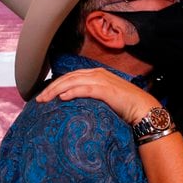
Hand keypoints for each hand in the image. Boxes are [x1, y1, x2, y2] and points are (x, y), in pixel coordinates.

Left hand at [36, 68, 159, 124]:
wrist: (143, 108)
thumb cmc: (126, 106)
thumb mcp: (106, 97)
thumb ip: (93, 95)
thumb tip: (77, 103)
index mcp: (97, 73)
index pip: (71, 76)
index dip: (56, 84)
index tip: (45, 94)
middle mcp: (98, 74)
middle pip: (68, 77)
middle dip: (51, 87)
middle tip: (39, 98)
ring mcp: (102, 80)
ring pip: (73, 82)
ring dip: (56, 90)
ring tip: (45, 99)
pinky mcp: (106, 90)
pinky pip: (85, 89)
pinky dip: (72, 92)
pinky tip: (62, 98)